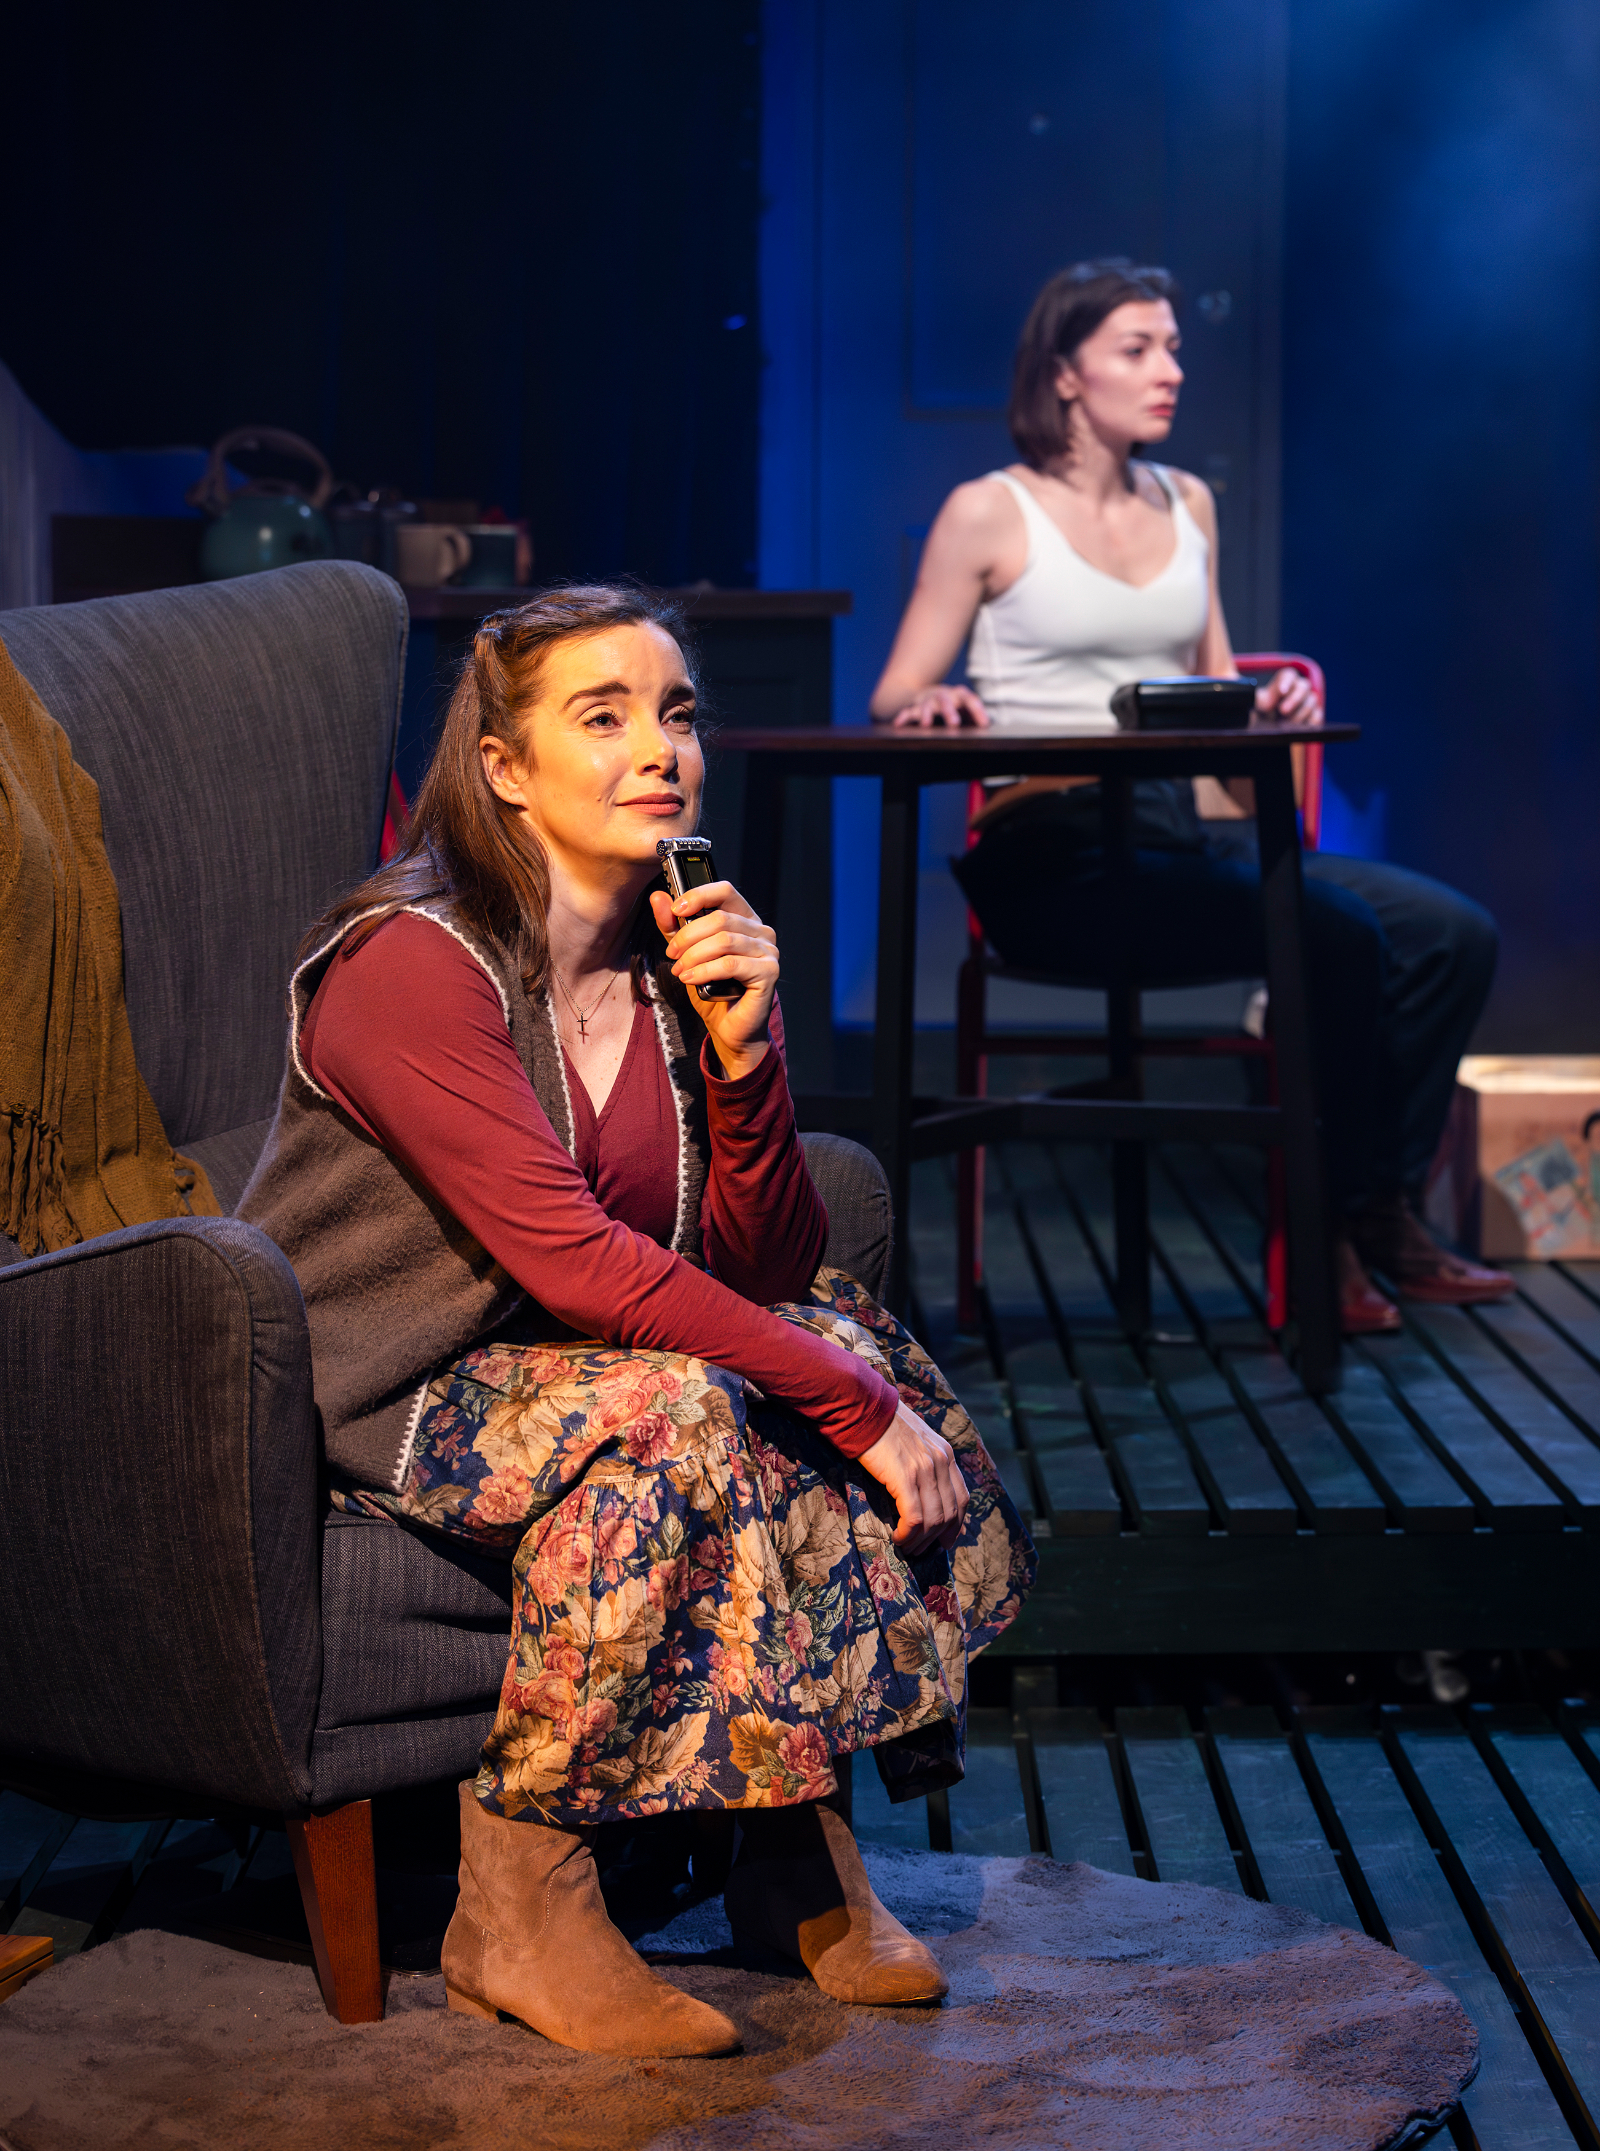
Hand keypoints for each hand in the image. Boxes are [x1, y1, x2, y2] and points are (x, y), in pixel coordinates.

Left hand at [649, 881, 778, 1078]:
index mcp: (745, 919)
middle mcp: (761, 931)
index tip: (676, 910)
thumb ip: (673, 927)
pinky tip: (692, 979)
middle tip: (672, 954)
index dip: (698, 896)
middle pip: (720, 918)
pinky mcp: (768, 972)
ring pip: (724, 940)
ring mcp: (768, 951)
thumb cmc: (713, 990)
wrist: (730, 1027)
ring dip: (694, 956)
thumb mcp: (686, 954)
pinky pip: (731, 964)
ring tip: (681, 971)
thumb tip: (658, 898)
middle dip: (688, 936)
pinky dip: (705, 971)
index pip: (725, 891)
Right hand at [858, 1400, 970, 1554]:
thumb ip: (923, 1460)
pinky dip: (908, 1534)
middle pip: (950, 1512)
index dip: (956, 1523)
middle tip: (921, 1549)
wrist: (861, 1406)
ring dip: (921, 1540)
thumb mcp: (913, 1439)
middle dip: (938, 1537)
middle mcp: (941, 1461)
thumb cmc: (879, 1423)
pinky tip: (898, 1538)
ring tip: (907, 1547)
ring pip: (934, 1519)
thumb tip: (919, 1488)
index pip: (962, 1496)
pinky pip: (915, 1517)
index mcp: (945, 1453)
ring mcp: (925, 1469)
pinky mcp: (906, 1477)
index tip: (945, 1539)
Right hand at [883, 684, 990, 729]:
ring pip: (926, 705)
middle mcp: (943, 695)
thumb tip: (985, 737)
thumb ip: (974, 720)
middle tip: (954, 724)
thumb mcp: (963, 710)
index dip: (977, 711)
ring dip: (926, 713)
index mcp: (958, 695)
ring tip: (926, 724)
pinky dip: (903, 717)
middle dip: (949, 711)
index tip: (984, 724)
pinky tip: (898, 724)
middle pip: (946, 700)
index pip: (970, 699)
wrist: (924, 694)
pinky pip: (907, 711)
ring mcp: (927, 699)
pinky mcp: (913, 705)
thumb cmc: (950, 707)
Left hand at [1253, 667, 1322, 727]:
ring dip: (1301, 713)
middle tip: (1283, 711)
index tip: (1281, 691)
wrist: (1263, 726)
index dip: (1286, 681)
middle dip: (1294, 699)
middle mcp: (1298, 689)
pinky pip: (1317, 715)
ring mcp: (1306, 701)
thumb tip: (1253, 698)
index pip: (1288, 675)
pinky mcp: (1312, 715)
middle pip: (1303, 686)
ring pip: (1312, 701)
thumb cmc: (1256, 711)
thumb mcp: (1251, 703)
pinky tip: (1302, 726)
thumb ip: (1255, 697)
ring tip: (1286, 724)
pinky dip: (1312, 720)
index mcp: (1284, 681)